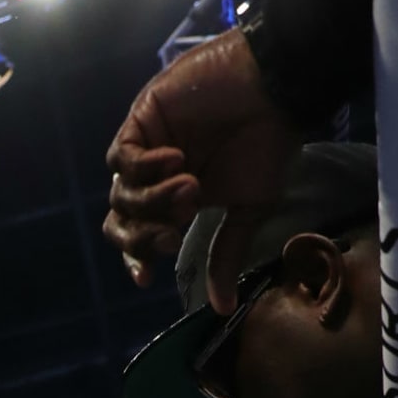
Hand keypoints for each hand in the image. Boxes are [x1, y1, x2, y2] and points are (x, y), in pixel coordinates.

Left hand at [103, 29, 301, 311]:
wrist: (276, 88)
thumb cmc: (268, 144)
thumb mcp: (247, 209)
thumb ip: (225, 255)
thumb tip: (224, 309)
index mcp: (176, 200)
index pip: (139, 236)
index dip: (136, 257)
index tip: (146, 278)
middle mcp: (156, 176)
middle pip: (121, 220)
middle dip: (142, 236)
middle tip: (174, 233)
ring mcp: (146, 146)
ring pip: (121, 193)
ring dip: (153, 200)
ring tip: (191, 187)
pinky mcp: (142, 118)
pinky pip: (122, 157)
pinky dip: (143, 168)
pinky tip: (175, 160)